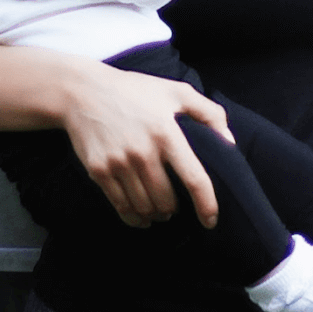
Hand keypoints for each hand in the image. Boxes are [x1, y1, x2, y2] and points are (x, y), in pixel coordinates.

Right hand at [61, 59, 232, 229]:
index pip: (194, 179)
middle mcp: (143, 151)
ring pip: (145, 207)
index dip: (207, 205)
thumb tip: (230, 143)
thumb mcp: (175, 91)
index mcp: (166, 132)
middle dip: (174, 209)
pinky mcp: (99, 171)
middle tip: (175, 205)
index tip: (210, 221)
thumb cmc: (134, 91)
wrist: (82, 91)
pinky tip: (141, 215)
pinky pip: (122, 207)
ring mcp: (119, 163)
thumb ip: (209, 113)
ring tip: (159, 209)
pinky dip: (135, 217)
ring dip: (156, 214)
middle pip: (167, 201)